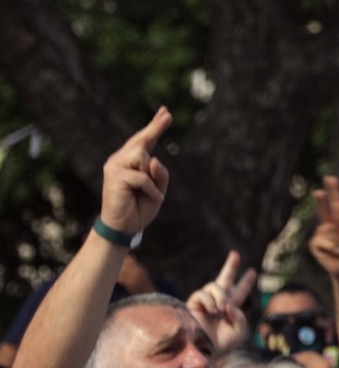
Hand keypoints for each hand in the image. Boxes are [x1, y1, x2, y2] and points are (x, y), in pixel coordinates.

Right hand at [100, 107, 171, 235]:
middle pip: (141, 141)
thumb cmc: (140, 208)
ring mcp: (115, 166)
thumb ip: (160, 175)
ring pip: (143, 157)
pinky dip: (151, 190)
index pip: (144, 141)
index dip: (155, 126)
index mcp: (131, 161)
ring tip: (149, 192)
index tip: (164, 112)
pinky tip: (151, 198)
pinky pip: (142, 177)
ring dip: (152, 177)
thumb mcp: (158, 190)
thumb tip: (154, 159)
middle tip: (167, 113)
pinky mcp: (114, 176)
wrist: (124, 227)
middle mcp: (120, 159)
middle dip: (155, 127)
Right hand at [187, 251, 255, 352]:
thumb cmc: (223, 345)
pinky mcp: (192, 304)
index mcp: (230, 310)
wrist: (205, 351)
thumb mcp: (240, 332)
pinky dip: (210, 300)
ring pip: (214, 286)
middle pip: (224, 280)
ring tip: (222, 309)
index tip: (253, 271)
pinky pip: (202, 294)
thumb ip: (241, 316)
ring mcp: (205, 303)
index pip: (239, 293)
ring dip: (221, 295)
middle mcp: (217, 304)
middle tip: (235, 254)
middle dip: (230, 267)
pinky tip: (212, 310)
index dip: (246, 283)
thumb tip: (228, 304)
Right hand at [309, 176, 338, 278]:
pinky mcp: (315, 244)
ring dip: (338, 241)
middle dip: (321, 200)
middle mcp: (330, 223)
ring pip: (327, 230)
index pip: (338, 201)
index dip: (334, 190)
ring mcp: (321, 233)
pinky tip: (335, 253)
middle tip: (319, 192)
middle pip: (324, 208)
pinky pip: (322, 241)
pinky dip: (332, 247)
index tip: (330, 178)